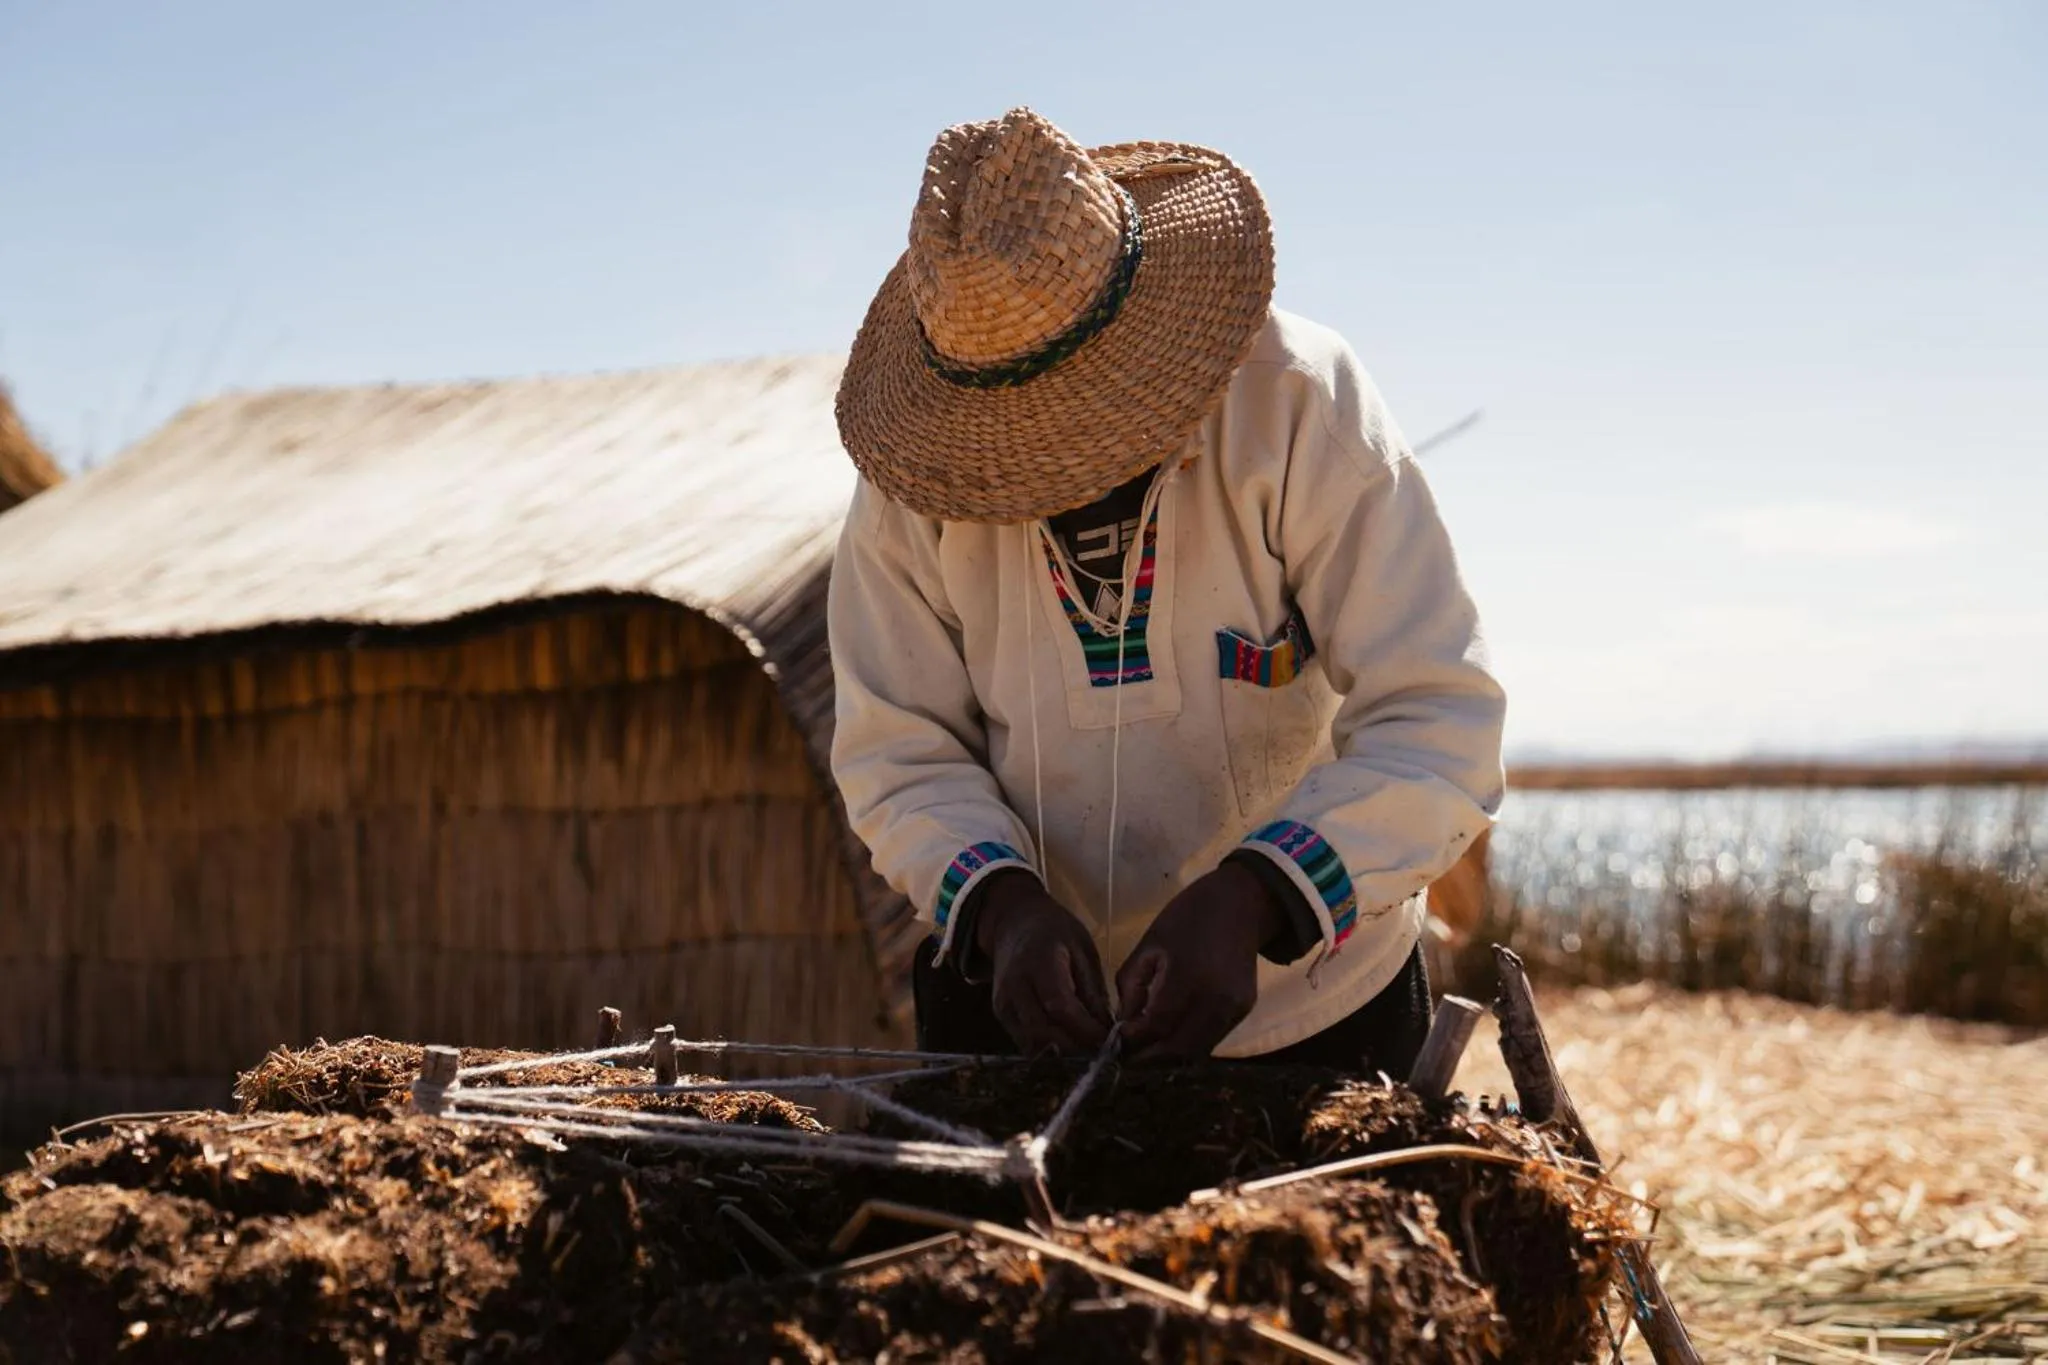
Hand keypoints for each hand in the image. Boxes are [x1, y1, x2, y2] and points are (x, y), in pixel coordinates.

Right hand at [974, 871, 1114, 1053]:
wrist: (1013, 922)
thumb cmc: (1054, 931)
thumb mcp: (1082, 949)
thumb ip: (1092, 989)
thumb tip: (1107, 1029)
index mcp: (1038, 961)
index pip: (1060, 1005)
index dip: (1085, 1029)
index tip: (1109, 1040)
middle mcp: (1014, 986)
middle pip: (1042, 1031)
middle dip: (1075, 1048)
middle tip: (1102, 1053)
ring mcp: (1003, 1002)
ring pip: (1031, 1043)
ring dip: (1061, 1055)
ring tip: (1087, 1053)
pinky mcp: (1000, 1015)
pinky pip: (1024, 1042)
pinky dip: (1047, 1051)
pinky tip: (1068, 1048)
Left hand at [1115, 863, 1286, 1061]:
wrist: (1240, 904)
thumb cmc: (1187, 917)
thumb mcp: (1149, 943)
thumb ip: (1132, 986)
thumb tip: (1124, 1025)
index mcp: (1188, 977)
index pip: (1156, 1025)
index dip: (1133, 1040)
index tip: (1115, 1042)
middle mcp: (1216, 1000)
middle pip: (1178, 1049)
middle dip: (1149, 1059)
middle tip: (1127, 1058)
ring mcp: (1234, 1008)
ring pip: (1197, 1051)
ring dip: (1169, 1058)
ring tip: (1146, 1053)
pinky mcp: (1244, 1011)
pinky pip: (1212, 1039)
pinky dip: (1189, 1045)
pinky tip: (1171, 1038)